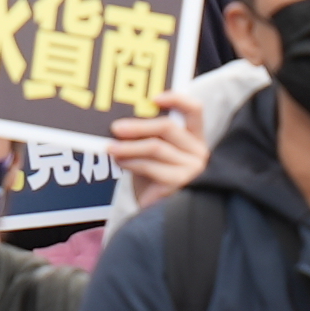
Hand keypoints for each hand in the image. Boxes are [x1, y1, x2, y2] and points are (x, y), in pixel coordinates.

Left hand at [108, 87, 210, 205]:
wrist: (156, 213)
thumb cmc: (153, 179)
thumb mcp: (150, 153)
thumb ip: (144, 136)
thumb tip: (119, 122)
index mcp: (194, 138)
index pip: (194, 110)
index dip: (177, 99)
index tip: (154, 97)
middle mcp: (198, 151)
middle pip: (167, 127)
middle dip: (138, 125)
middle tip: (115, 127)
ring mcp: (193, 169)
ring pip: (156, 147)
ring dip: (128, 146)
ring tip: (110, 148)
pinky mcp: (182, 184)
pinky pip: (151, 167)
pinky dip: (131, 162)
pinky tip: (120, 162)